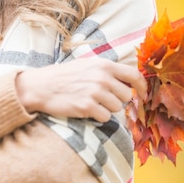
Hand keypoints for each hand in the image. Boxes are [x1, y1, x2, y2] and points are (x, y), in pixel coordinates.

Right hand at [15, 57, 146, 121]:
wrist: (41, 86)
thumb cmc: (64, 76)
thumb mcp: (86, 65)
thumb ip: (107, 71)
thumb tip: (129, 82)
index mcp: (103, 65)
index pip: (134, 75)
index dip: (142, 87)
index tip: (142, 94)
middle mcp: (102, 77)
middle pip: (126, 96)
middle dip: (117, 100)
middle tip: (102, 99)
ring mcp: (95, 92)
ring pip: (117, 108)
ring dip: (106, 109)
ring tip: (91, 103)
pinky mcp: (87, 106)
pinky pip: (105, 117)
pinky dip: (98, 117)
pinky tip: (85, 110)